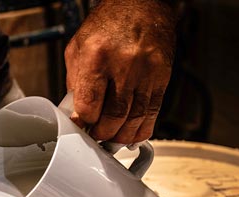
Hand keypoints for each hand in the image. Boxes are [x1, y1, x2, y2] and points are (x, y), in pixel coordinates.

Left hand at [64, 0, 175, 143]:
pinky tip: (132, 134)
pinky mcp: (162, 76)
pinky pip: (153, 111)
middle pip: (113, 117)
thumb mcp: (78, 47)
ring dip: (122, 136)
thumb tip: (77, 112)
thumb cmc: (109, 23)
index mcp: (97, 56)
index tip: (81, 127)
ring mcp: (146, 71)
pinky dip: (142, 128)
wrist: (141, 4)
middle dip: (102, 134)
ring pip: (134, 118)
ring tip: (112, 140)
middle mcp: (124, 65)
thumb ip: (76, 81)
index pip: (89, 106)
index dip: (83, 123)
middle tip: (96, 136)